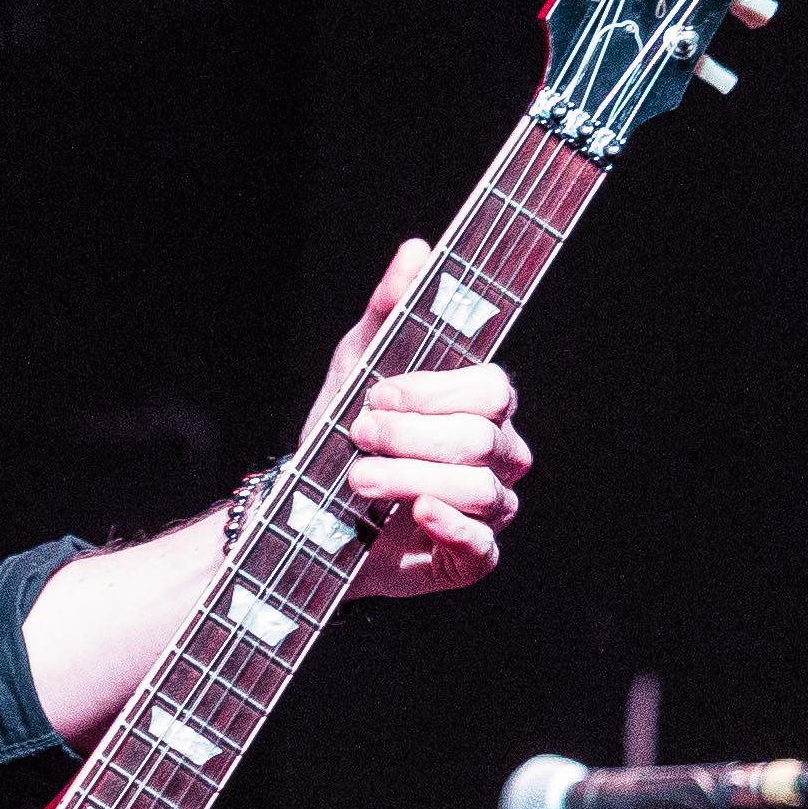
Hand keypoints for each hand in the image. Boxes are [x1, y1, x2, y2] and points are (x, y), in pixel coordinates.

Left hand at [312, 233, 531, 599]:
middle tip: (359, 434)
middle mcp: (498, 454)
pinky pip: (484, 546)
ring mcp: (489, 508)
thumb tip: (416, 251)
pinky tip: (415, 512)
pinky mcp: (470, 557)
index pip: (491, 389)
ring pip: (478, 490)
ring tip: (358, 478)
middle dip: (409, 437)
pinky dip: (450, 526)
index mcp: (482, 405)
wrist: (308, 510)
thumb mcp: (354, 364)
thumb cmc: (344, 431)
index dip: (434, 392)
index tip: (378, 392)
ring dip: (409, 479)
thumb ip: (388, 309)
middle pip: (479, 440)